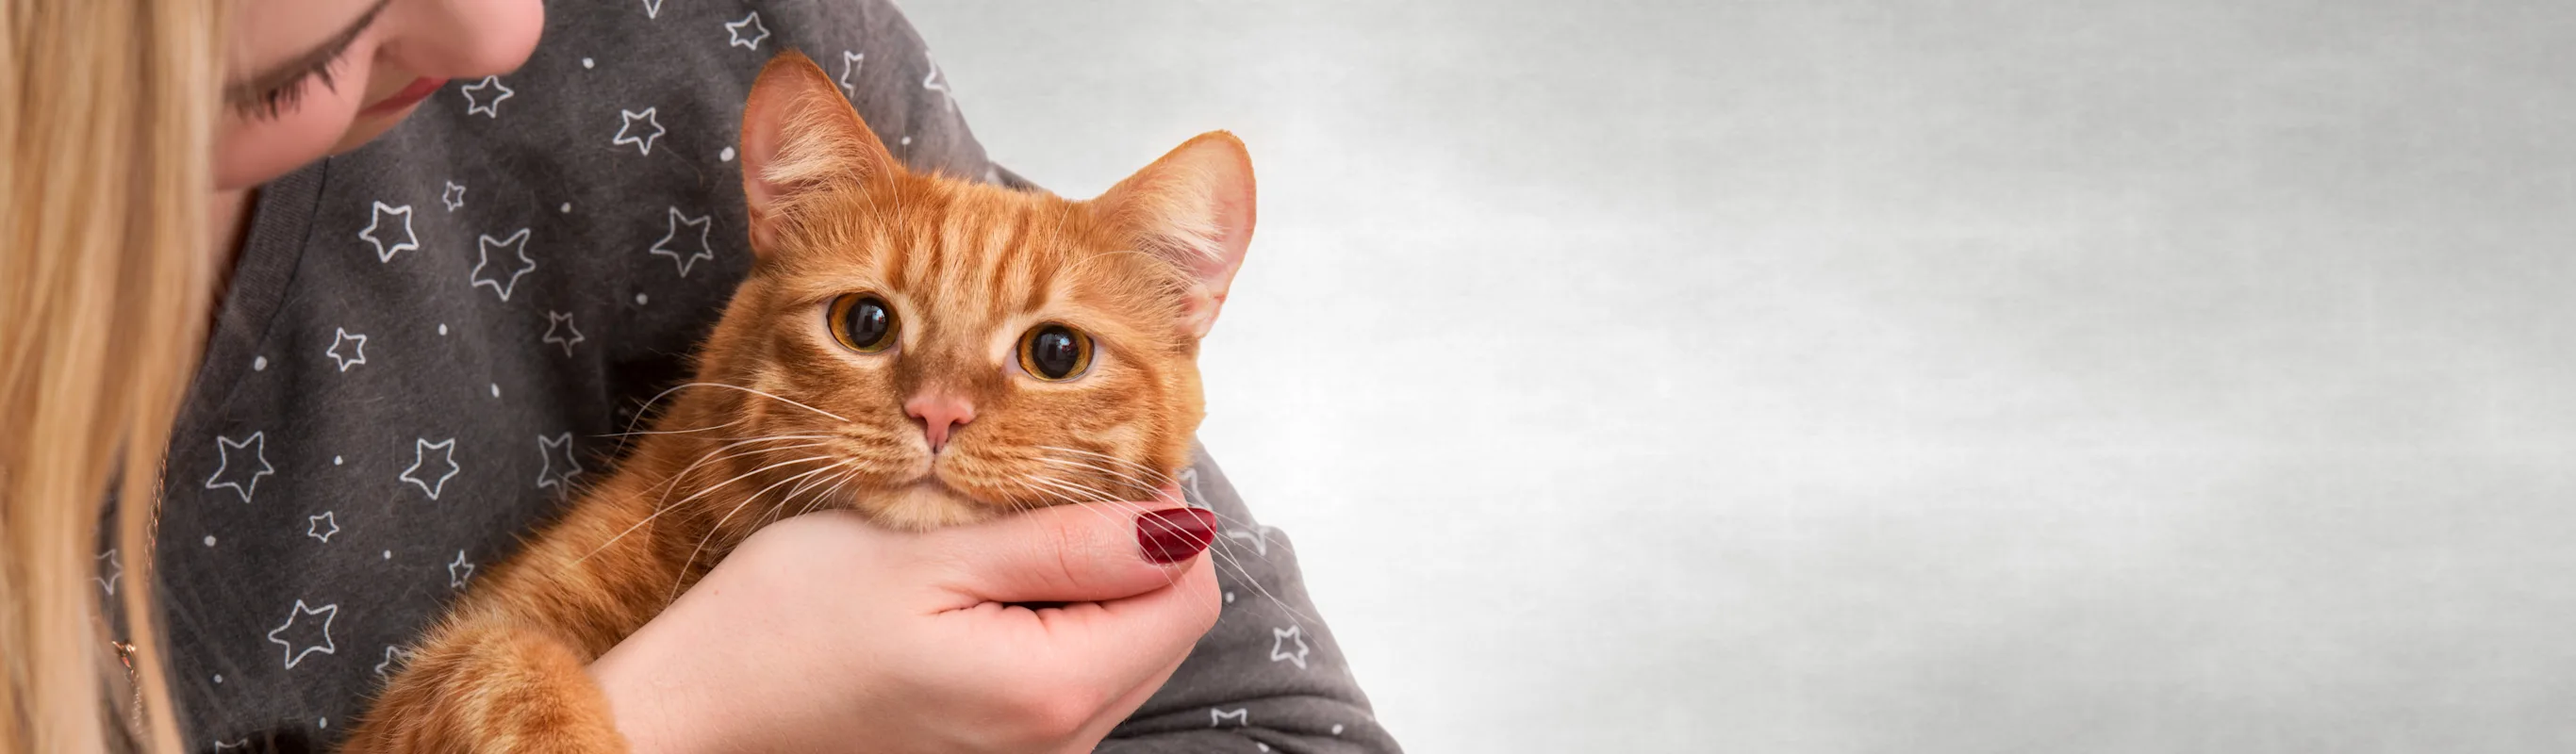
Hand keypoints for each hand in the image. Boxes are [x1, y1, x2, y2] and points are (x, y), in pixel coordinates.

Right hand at [588, 495, 1221, 752]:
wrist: (692, 714)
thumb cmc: (782, 627)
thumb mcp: (928, 556)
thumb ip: (1065, 545)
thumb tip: (1180, 524)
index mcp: (1054, 690)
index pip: (1187, 591)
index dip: (1158, 512)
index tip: (1081, 461)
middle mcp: (1060, 742)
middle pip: (1164, 623)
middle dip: (1126, 546)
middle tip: (1032, 485)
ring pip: (1121, 647)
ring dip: (1086, 581)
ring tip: (995, 534)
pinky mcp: (998, 752)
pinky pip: (1069, 674)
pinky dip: (1050, 618)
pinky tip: (978, 586)